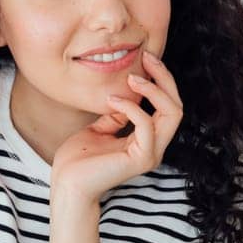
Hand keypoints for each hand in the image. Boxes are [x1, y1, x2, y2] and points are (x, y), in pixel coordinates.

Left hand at [50, 49, 184, 203]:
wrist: (66, 184)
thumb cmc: (78, 160)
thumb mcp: (99, 128)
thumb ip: (117, 115)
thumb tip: (126, 98)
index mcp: (147, 140)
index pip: (167, 106)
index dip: (161, 80)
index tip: (145, 59)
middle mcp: (154, 147)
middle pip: (176, 106)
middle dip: (165, 78)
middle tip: (147, 58)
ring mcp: (151, 153)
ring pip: (173, 113)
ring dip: (154, 89)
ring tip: (133, 78)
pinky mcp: (141, 159)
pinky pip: (146, 124)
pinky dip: (131, 107)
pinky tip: (112, 100)